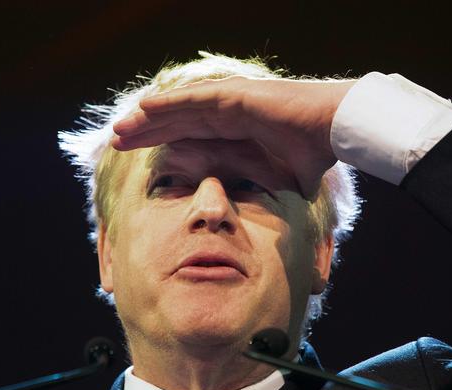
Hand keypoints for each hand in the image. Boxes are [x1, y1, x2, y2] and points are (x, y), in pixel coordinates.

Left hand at [112, 75, 355, 197]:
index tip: (144, 159)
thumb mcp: (280, 184)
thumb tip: (270, 230)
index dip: (165, 145)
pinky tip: (143, 109)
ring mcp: (229, 103)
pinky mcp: (234, 97)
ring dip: (149, 119)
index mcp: (235, 132)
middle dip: (147, 132)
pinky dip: (168, 104)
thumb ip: (267, 198)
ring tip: (121, 129)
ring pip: (179, 110)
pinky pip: (193, 101)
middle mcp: (227, 115)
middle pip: (177, 123)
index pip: (191, 138)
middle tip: (118, 142)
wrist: (333, 131)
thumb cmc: (312, 156)